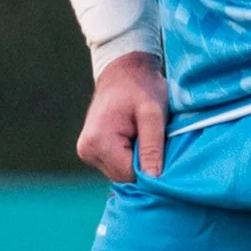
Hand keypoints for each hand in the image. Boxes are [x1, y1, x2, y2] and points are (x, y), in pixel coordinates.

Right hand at [77, 51, 167, 185]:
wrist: (123, 70)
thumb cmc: (140, 87)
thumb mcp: (152, 114)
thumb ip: (152, 148)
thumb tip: (153, 180)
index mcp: (98, 141)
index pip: (129, 175)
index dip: (151, 167)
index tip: (163, 149)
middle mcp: (87, 150)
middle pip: (124, 176)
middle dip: (143, 163)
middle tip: (154, 138)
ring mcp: (87, 152)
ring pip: (121, 172)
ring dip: (137, 159)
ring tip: (143, 134)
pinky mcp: (92, 151)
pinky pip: (117, 164)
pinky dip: (130, 155)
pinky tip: (135, 137)